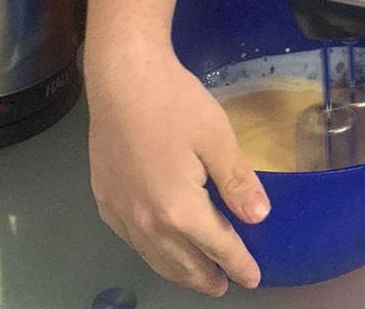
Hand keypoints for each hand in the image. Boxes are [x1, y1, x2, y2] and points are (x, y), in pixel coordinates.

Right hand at [87, 49, 269, 296]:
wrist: (122, 79)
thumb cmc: (174, 103)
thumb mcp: (217, 137)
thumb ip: (237, 181)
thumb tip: (259, 218)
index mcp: (179, 210)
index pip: (217, 247)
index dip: (238, 264)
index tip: (253, 278)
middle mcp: (146, 223)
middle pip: (182, 263)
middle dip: (206, 278)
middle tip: (224, 286)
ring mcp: (121, 213)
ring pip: (154, 257)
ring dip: (178, 271)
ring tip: (196, 276)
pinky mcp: (105, 200)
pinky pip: (132, 241)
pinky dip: (152, 253)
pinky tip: (160, 246)